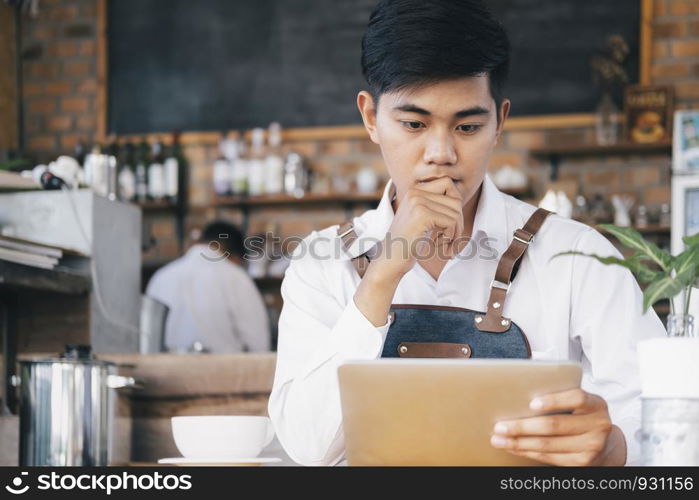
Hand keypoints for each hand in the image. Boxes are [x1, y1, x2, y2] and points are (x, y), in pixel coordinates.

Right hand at [373, 176, 463, 278]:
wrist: (391, 260)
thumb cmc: (409, 243)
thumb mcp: (421, 219)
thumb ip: (436, 207)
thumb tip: (459, 201)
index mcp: (414, 191)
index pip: (448, 184)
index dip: (455, 204)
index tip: (450, 223)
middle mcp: (415, 192)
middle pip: (455, 199)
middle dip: (458, 221)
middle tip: (451, 238)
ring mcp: (418, 202)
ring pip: (456, 212)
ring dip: (456, 232)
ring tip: (445, 245)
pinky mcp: (422, 215)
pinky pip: (451, 222)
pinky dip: (451, 236)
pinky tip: (440, 246)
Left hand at [489, 388, 625, 465]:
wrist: (607, 444)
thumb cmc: (583, 416)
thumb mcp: (580, 403)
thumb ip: (560, 396)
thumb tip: (519, 394)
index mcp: (596, 405)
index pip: (576, 398)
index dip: (553, 401)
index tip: (531, 403)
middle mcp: (598, 426)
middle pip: (554, 425)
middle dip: (522, 426)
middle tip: (500, 426)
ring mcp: (591, 447)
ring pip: (548, 445)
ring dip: (519, 442)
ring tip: (499, 439)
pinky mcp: (582, 463)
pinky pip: (549, 457)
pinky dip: (528, 452)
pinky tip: (514, 448)